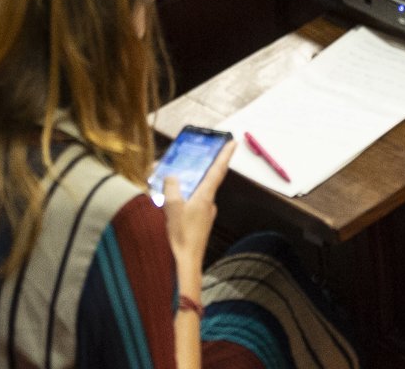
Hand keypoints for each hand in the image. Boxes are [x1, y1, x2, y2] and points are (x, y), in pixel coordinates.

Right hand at [159, 137, 234, 272]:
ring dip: (193, 185)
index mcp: (205, 196)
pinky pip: (195, 204)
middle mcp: (209, 203)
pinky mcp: (201, 223)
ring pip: (200, 193)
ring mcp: (206, 214)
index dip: (225, 155)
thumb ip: (171, 187)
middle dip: (206, 167)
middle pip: (209, 180)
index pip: (218, 170)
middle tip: (201, 155)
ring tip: (178, 179)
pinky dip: (188, 198)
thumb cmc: (181, 234)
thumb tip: (172, 176)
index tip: (233, 141)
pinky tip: (176, 201)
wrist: (187, 262)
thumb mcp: (172, 207)